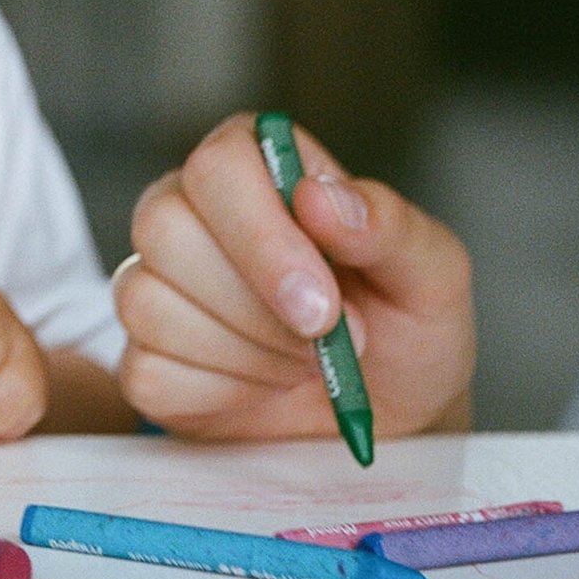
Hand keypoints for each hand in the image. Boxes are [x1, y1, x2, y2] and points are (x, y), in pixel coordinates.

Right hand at [114, 113, 473, 441]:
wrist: (390, 415)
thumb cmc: (407, 327)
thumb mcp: (433, 275)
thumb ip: (389, 226)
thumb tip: (320, 199)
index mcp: (258, 166)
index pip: (217, 163)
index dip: (260, 232)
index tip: (322, 301)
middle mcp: (192, 210)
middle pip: (164, 226)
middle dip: (254, 305)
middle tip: (324, 342)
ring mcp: (158, 281)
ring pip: (149, 301)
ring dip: (247, 354)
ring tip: (304, 363)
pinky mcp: (146, 355)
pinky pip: (147, 372)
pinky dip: (219, 394)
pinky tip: (263, 387)